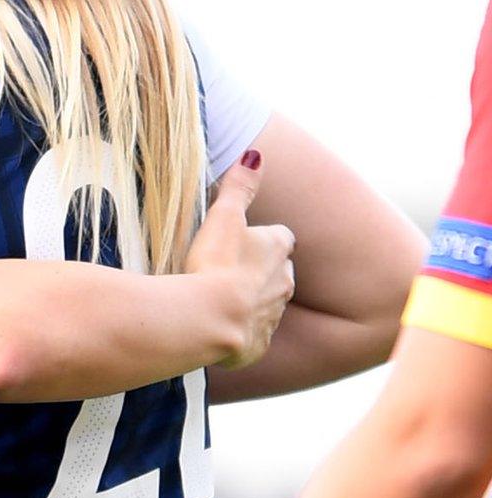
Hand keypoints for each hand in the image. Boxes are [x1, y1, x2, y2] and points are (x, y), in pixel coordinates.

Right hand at [183, 152, 295, 368]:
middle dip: (262, 270)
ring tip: (222, 298)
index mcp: (279, 249)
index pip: (280, 238)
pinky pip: (253, 333)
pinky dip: (241, 329)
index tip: (243, 239)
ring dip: (252, 299)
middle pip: (280, 271)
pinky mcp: (259, 344)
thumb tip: (256, 154)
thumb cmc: (216, 264)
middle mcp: (285, 282)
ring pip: (269, 303)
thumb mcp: (223, 216)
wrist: (211, 319)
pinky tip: (220, 325)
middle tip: (231, 269)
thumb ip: (239, 186)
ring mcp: (273, 315)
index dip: (263, 238)